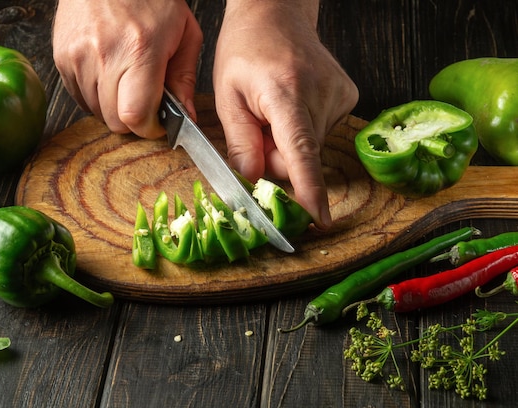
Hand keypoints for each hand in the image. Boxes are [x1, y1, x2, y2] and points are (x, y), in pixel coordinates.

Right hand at [52, 0, 202, 138]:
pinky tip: (107, 72)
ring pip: (95, 111)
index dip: (149, 128)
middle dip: (133, 119)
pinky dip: (94, 94)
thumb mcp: (184, 33)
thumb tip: (186, 117)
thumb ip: (185, 79)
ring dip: (112, 106)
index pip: (135, 115)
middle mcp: (104, 54)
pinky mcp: (61, 56)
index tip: (158, 122)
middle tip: (144, 100)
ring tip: (125, 79)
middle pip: (114, 121)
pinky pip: (78, 96)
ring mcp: (78, 56)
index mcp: (140, 49)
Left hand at [213, 0, 358, 229]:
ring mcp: (339, 95)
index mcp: (286, 93)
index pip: (301, 153)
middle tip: (258, 126)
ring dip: (287, 141)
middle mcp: (320, 95)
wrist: (277, 13)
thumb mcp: (227, 96)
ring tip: (273, 107)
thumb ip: (240, 143)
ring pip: (308, 148)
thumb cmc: (246, 49)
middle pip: (299, 158)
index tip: (319, 220)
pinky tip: (290, 102)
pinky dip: (300, 129)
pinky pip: (318, 133)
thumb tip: (253, 181)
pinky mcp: (347, 97)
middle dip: (275, 156)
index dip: (309, 191)